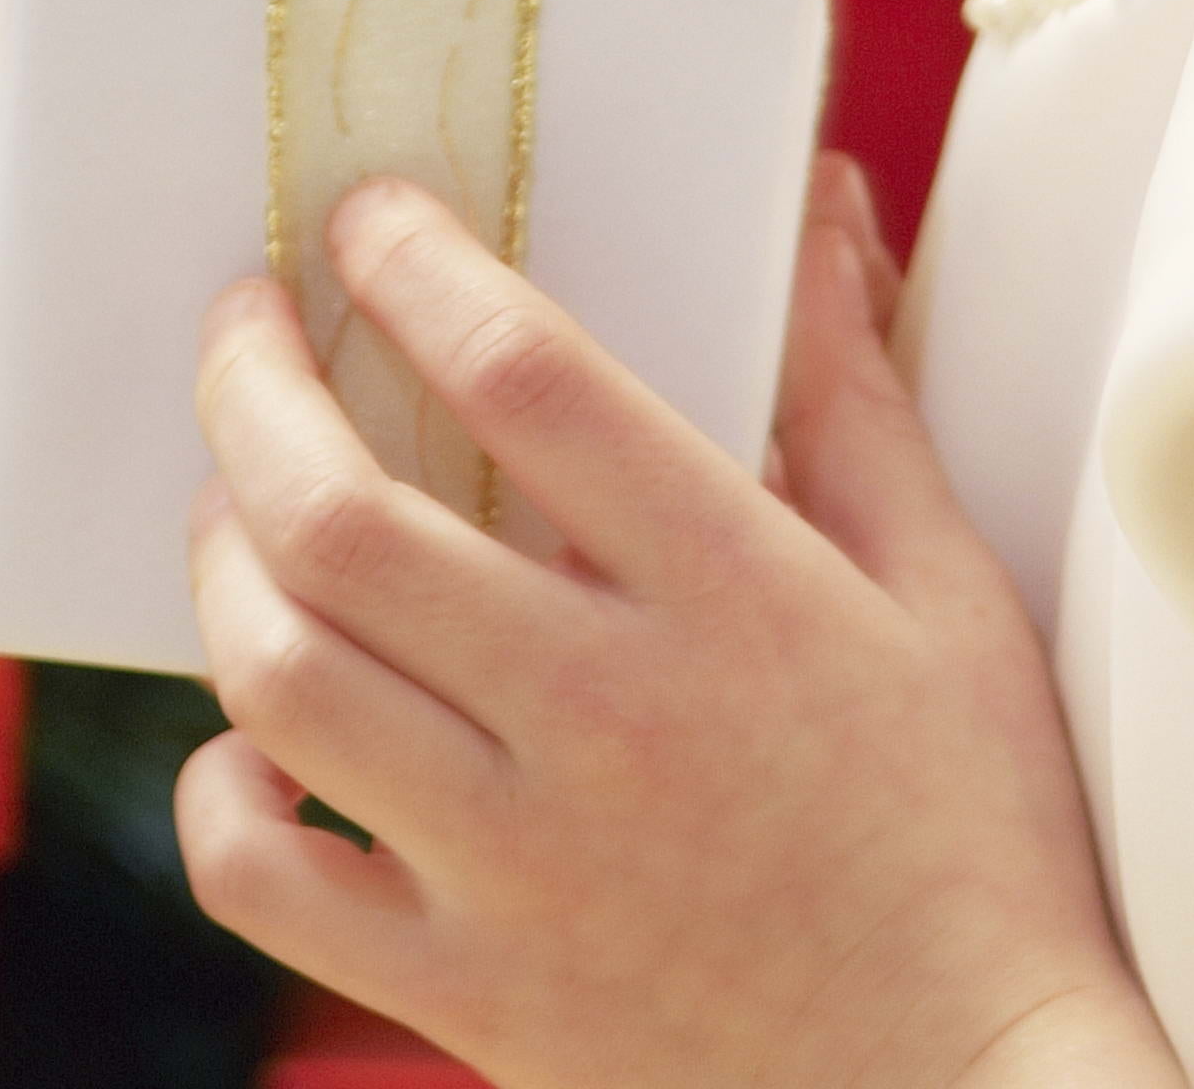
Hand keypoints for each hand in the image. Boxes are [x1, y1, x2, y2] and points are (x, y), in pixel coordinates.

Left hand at [180, 154, 1181, 1088]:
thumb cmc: (973, 839)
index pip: (522, 373)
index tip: (362, 216)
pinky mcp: (469, 993)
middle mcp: (606, 718)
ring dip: (220, 561)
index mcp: (734, 595)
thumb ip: (852, 391)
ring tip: (233, 504)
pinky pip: (268, 880)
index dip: (411, 266)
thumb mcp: (949, 592)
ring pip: (281, 675)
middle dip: (251, 386)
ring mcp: (521, 866)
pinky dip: (220, 795)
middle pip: (342, 516)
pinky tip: (250, 739)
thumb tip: (810, 199)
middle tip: (239, 326)